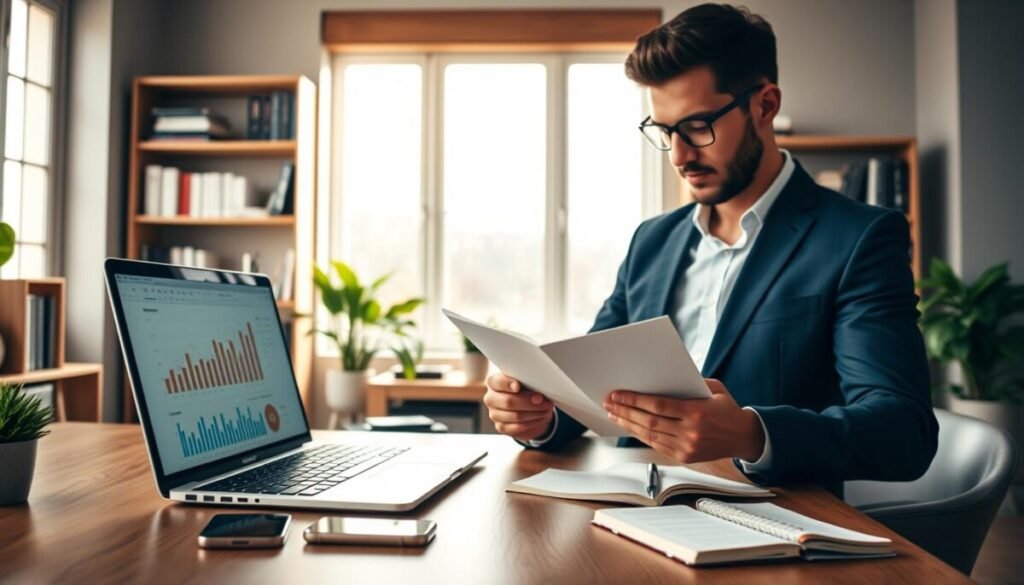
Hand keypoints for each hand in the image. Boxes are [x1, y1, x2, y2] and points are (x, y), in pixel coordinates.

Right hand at [484, 373, 555, 440]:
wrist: (527, 407)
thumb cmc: (526, 388)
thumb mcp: (527, 381)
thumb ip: (530, 384)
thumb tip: (538, 397)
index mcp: (494, 382)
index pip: (497, 382)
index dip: (507, 384)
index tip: (518, 386)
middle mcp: (491, 398)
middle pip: (508, 401)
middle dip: (529, 402)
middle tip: (544, 400)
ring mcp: (494, 414)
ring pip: (515, 416)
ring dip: (534, 413)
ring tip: (546, 409)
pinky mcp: (501, 427)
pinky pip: (518, 427)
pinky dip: (533, 422)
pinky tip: (541, 417)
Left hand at [602, 379, 765, 462]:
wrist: (743, 436)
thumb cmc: (726, 408)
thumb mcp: (714, 389)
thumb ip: (690, 383)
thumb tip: (661, 378)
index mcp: (697, 412)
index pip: (658, 406)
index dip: (635, 400)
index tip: (617, 395)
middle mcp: (691, 432)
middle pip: (649, 422)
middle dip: (625, 411)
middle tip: (609, 403)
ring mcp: (687, 447)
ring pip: (650, 435)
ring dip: (629, 425)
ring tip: (614, 414)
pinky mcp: (685, 457)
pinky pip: (657, 445)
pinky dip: (642, 436)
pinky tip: (631, 426)